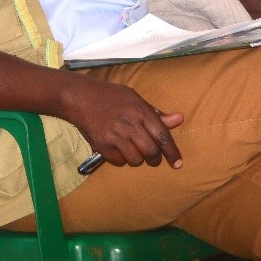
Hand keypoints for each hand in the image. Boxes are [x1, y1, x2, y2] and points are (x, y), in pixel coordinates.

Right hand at [60, 78, 184, 168]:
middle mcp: (129, 124)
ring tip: (132, 149)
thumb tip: (180, 119)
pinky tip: (118, 148)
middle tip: (153, 158)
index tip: (178, 163)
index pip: (162, 136)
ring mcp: (114, 136)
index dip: (172, 152)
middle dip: (155, 159)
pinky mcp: (102, 145)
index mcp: (140, 111)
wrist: (80, 97)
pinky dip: (122, 159)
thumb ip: (156, 114)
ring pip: (136, 160)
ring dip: (138, 159)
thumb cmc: (111, 97)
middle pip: (151, 152)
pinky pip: (119, 162)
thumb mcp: (135, 99)